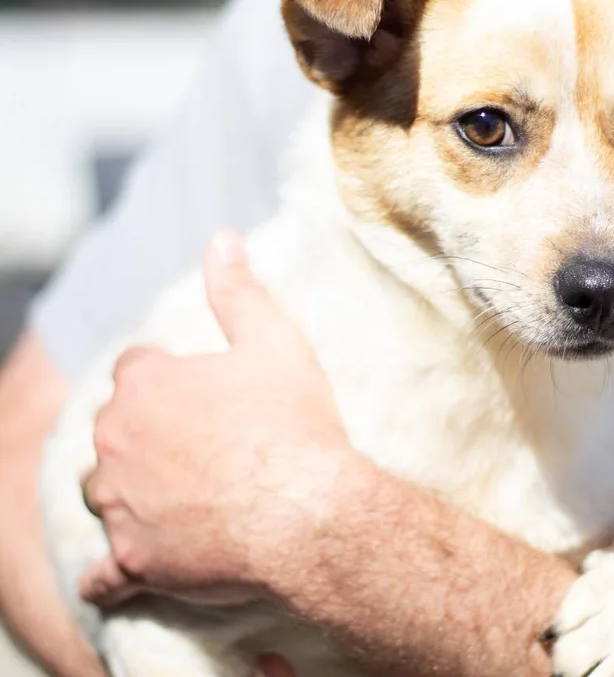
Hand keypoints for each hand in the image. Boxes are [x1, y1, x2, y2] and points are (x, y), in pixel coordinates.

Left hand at [81, 230, 356, 606]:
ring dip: (128, 491)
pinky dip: (114, 571)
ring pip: (103, 492)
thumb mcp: (275, 342)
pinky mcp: (134, 561)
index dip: (167, 379)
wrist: (310, 513)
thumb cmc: (294, 425)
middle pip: (114, 430)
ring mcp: (122, 505)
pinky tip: (127, 571)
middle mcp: (118, 441)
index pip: (135, 369)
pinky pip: (105, 573)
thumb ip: (238, 290)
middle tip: (197, 445)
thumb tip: (221, 238)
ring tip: (176, 496)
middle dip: (144, 433)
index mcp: (146, 385)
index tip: (198, 394)